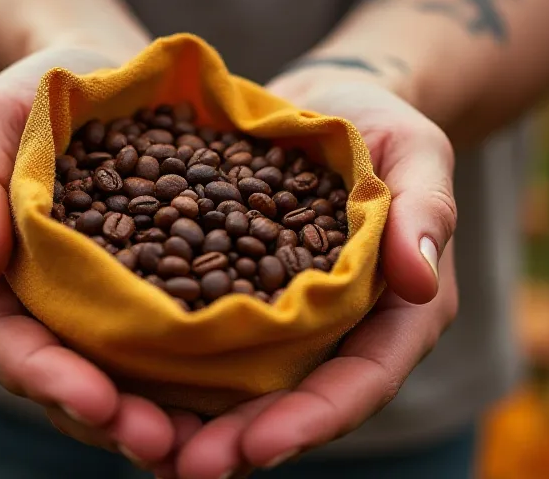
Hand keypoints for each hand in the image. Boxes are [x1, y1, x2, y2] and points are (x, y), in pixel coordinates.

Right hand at [0, 46, 182, 466]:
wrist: (100, 79)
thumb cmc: (34, 98)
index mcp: (7, 283)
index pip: (14, 347)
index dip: (50, 379)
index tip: (96, 400)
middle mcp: (61, 312)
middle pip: (77, 386)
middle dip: (117, 423)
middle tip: (165, 446)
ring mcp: (115, 311)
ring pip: (134, 385)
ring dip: (169, 420)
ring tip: (210, 444)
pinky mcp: (168, 295)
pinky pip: (184, 346)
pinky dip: (209, 378)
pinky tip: (251, 396)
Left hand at [172, 66, 459, 478]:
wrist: (322, 105)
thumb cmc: (378, 123)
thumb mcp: (415, 151)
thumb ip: (424, 209)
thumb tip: (422, 279)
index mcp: (395, 312)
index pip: (363, 380)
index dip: (315, 418)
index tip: (258, 444)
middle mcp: (340, 333)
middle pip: (298, 404)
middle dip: (244, 440)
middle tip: (186, 466)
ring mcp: (287, 323)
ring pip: (248, 390)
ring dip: (200, 423)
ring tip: (144, 446)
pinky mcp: (240, 301)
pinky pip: (210, 346)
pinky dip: (173, 373)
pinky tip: (124, 389)